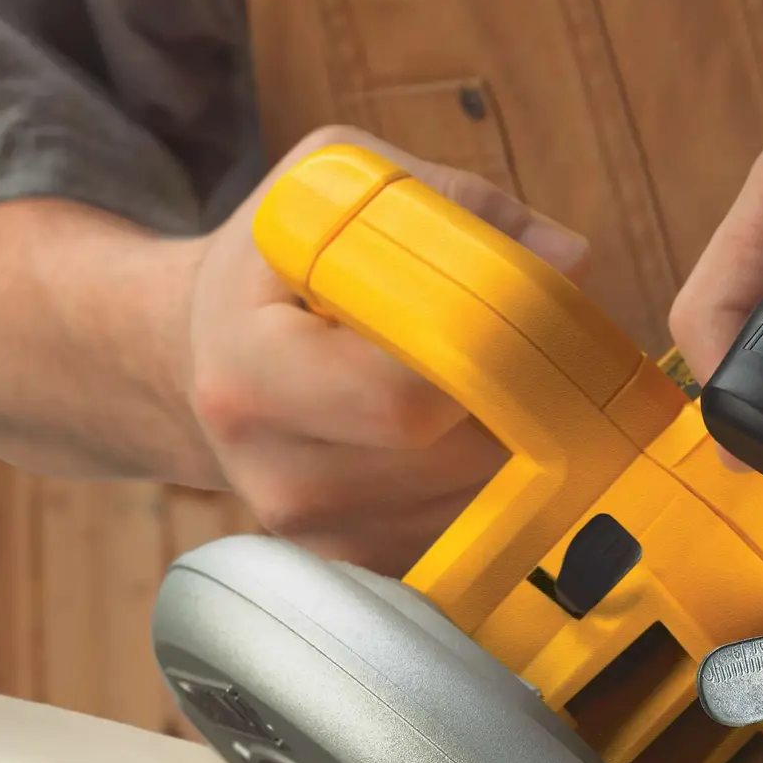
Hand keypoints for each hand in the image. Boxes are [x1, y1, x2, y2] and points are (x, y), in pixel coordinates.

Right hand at [185, 128, 589, 572]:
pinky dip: (498, 489)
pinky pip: (470, 540)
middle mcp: (280, 477)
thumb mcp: (336, 192)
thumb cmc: (279, 268)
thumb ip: (455, 209)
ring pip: (479, 505)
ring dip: (519, 448)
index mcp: (253, 375)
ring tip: (497, 390)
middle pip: (458, 459)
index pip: (403, 400)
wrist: (196, 365)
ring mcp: (323, 540)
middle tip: (542, 355)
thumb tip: (567, 259)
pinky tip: (473, 438)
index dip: (486, 362)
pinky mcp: (364, 570)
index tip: (530, 324)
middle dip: (520, 404)